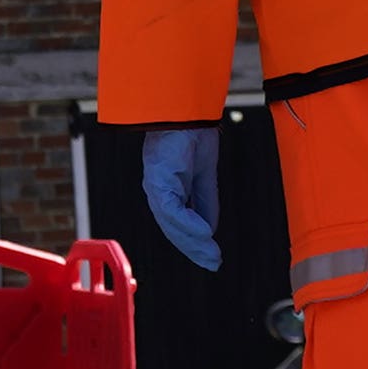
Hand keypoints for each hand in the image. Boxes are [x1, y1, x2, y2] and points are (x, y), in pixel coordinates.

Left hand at [138, 124, 226, 271]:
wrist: (189, 106)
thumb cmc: (193, 131)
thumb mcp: (204, 173)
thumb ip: (205, 200)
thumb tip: (209, 229)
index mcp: (166, 186)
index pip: (176, 222)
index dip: (193, 241)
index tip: (211, 256)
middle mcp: (156, 187)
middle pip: (171, 227)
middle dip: (193, 247)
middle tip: (213, 262)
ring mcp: (155, 182)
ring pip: (170, 222)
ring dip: (192, 240)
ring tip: (211, 253)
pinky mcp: (157, 177)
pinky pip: (172, 208)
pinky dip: (187, 223)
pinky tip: (204, 232)